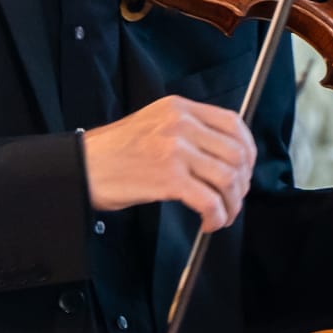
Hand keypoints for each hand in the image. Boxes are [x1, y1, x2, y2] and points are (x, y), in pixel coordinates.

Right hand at [82, 95, 254, 229]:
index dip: (248, 150)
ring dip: (232, 204)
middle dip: (242, 183)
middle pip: (236, 153)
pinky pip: (210, 201)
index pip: (233, 123)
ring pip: (228, 179)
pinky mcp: (168, 178)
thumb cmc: (115, 152)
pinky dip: (217, 216)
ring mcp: (175, 150)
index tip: (245, 169)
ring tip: (223, 216)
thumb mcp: (154, 123)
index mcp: (179, 108)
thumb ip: (188, 130)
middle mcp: (181, 124)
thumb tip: (224, 156)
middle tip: (234, 198)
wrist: (83, 166)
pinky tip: (208, 223)